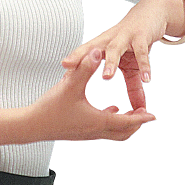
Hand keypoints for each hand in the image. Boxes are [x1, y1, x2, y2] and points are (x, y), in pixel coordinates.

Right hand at [28, 50, 155, 141]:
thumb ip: (86, 67)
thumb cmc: (50, 108)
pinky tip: (109, 109)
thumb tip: (99, 51)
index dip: (141, 117)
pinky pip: (101, 128)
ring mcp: (86, 133)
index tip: (154, 115)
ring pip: (113, 132)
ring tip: (133, 111)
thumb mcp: (70, 84)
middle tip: (146, 114)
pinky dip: (111, 120)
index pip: (127, 122)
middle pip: (124, 132)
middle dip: (137, 123)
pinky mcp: (78, 131)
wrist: (31, 126)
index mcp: (97, 121)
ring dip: (125, 123)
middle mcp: (94, 130)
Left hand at [62, 0, 170, 109]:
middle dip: (81, 60)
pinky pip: (141, 52)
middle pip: (92, 49)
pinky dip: (144, 65)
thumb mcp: (132, 65)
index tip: (61, 75)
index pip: (84, 54)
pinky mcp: (141, 36)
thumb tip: (138, 110)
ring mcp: (125, 36)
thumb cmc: (133, 41)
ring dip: (111, 63)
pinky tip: (146, 79)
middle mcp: (109, 39)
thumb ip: (133, 88)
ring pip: (115, 49)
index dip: (73, 63)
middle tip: (70, 72)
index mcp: (102, 45)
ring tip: (106, 78)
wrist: (151, 14)